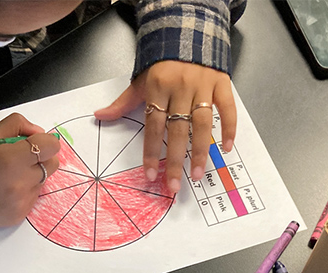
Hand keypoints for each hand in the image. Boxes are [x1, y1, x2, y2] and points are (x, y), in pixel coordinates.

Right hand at [0, 113, 59, 240]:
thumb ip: (14, 126)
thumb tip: (37, 130)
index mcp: (9, 160)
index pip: (51, 146)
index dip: (44, 141)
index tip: (33, 142)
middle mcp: (18, 184)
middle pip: (52, 164)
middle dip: (40, 157)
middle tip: (17, 158)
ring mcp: (20, 203)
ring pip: (43, 182)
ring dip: (31, 176)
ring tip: (5, 176)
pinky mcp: (17, 217)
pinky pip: (33, 199)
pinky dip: (24, 192)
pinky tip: (2, 190)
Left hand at [94, 60, 235, 192]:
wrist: (187, 32)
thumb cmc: (162, 63)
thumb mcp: (140, 80)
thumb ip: (123, 102)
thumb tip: (99, 116)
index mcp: (158, 87)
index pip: (153, 126)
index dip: (150, 152)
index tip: (150, 175)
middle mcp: (181, 87)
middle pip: (177, 131)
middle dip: (174, 161)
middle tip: (174, 185)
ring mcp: (203, 86)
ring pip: (202, 124)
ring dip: (200, 151)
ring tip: (198, 174)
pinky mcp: (221, 83)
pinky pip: (227, 109)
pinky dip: (228, 128)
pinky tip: (225, 148)